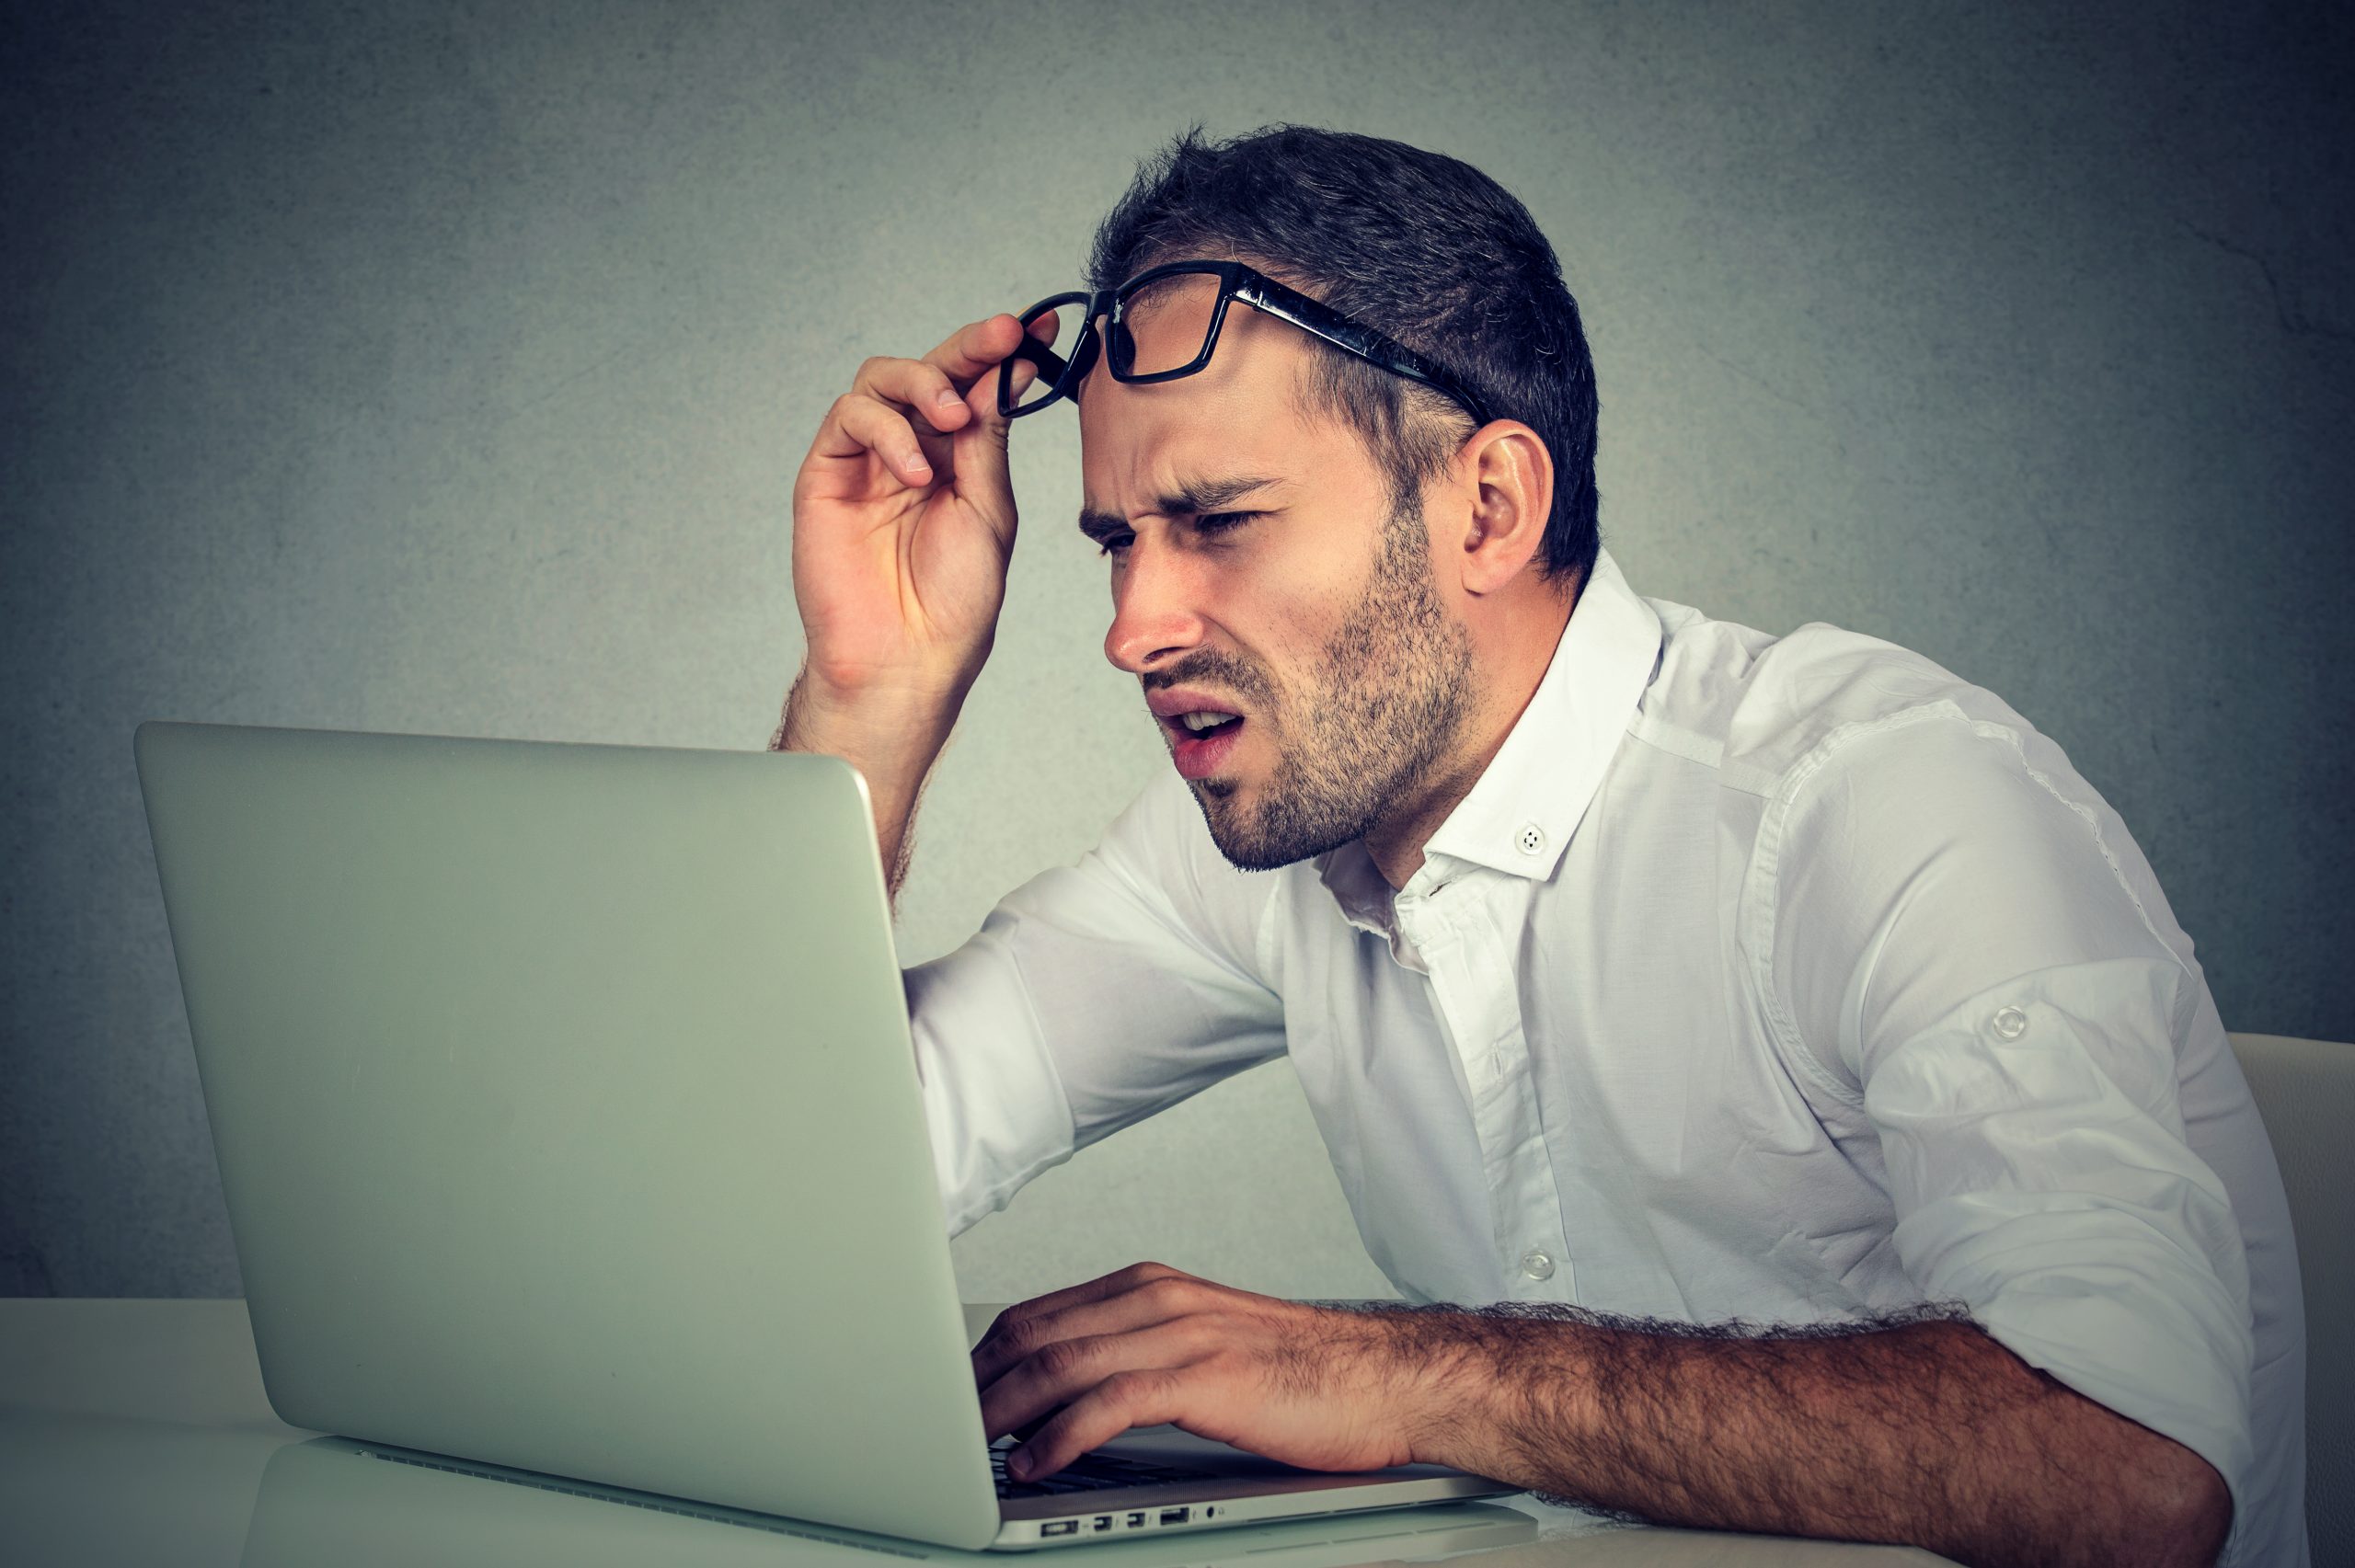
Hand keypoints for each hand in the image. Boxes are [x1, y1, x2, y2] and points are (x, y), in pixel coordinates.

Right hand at [788, 312, 1058, 701]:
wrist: (908, 657)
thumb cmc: (954, 600)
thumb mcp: (988, 508)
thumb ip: (988, 439)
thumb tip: (1007, 369)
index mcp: (958, 458)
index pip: (975, 387)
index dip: (1002, 352)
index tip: (1039, 327)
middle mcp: (912, 450)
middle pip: (931, 370)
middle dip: (969, 346)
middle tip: (1005, 336)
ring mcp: (866, 460)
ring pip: (882, 379)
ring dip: (925, 384)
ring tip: (953, 423)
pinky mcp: (827, 474)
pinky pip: (849, 417)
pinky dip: (887, 429)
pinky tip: (916, 470)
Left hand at [969, 1262, 1436, 1482]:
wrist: (1388, 1378)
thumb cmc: (1303, 1374)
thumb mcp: (1206, 1348)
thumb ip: (1139, 1358)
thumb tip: (1068, 1398)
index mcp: (1153, 1288)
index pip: (1039, 1313)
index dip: (982, 1357)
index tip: (950, 1397)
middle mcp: (1160, 1300)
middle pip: (1036, 1333)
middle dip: (976, 1385)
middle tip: (940, 1431)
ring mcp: (1183, 1334)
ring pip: (1061, 1363)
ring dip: (1003, 1412)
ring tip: (970, 1452)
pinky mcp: (1208, 1377)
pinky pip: (1111, 1403)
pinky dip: (1061, 1436)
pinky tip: (1037, 1463)